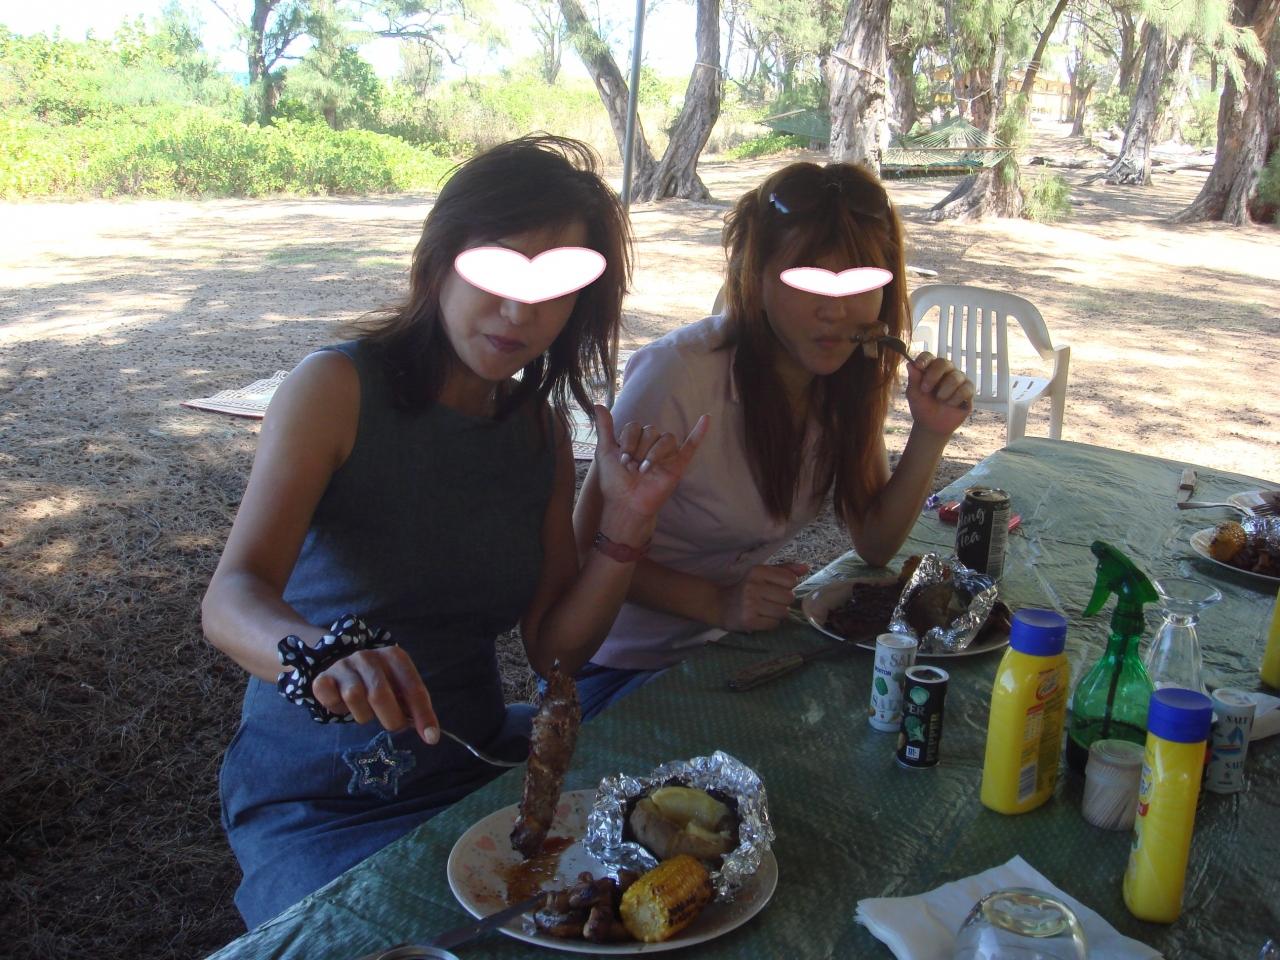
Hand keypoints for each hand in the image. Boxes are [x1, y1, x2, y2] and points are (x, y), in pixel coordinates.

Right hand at [312, 646, 440, 743]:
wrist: (345, 667)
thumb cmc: (379, 682)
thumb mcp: (399, 688)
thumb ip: (413, 706)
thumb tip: (429, 734)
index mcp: (395, 657)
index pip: (413, 688)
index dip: (423, 715)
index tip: (431, 738)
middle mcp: (369, 657)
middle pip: (380, 695)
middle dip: (391, 719)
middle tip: (392, 723)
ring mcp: (344, 665)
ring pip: (354, 698)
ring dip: (364, 715)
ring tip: (366, 710)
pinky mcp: (323, 678)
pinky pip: (330, 700)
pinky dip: (338, 709)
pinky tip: (344, 705)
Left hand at [592, 404, 709, 521]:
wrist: (626, 504)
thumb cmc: (614, 481)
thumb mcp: (605, 452)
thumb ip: (604, 428)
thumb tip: (597, 405)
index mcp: (636, 440)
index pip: (635, 426)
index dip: (628, 441)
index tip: (622, 460)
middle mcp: (651, 444)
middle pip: (651, 431)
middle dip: (640, 448)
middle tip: (632, 467)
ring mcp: (665, 455)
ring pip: (667, 438)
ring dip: (655, 453)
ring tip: (645, 470)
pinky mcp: (677, 465)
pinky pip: (691, 445)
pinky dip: (699, 432)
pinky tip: (705, 418)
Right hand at [717, 562, 809, 631]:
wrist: (719, 605)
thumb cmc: (746, 588)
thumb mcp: (762, 574)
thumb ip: (784, 570)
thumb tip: (806, 568)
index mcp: (757, 571)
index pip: (790, 580)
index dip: (787, 587)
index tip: (776, 588)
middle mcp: (753, 586)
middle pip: (789, 597)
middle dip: (783, 602)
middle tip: (770, 601)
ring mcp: (750, 604)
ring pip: (783, 612)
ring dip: (778, 614)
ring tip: (766, 610)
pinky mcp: (749, 620)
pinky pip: (774, 624)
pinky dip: (770, 623)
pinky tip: (761, 618)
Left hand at [905, 352, 973, 436]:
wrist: (932, 425)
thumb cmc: (922, 406)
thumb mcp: (914, 395)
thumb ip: (913, 380)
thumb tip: (909, 364)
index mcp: (930, 368)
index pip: (928, 356)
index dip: (924, 359)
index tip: (918, 366)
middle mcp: (946, 370)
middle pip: (943, 362)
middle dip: (933, 375)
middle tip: (925, 389)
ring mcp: (959, 379)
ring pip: (955, 377)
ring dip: (944, 391)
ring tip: (939, 400)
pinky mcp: (968, 390)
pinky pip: (965, 389)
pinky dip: (955, 398)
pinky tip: (950, 404)